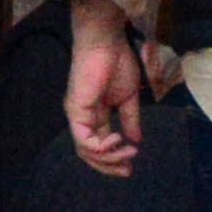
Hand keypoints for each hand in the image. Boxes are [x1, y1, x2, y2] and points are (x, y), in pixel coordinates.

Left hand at [63, 0, 150, 179]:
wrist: (107, 42)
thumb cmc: (117, 62)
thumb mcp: (128, 98)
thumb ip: (130, 120)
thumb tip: (136, 141)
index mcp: (94, 116)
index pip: (99, 146)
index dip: (114, 159)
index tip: (132, 165)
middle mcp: (82, 119)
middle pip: (89, 154)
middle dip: (109, 166)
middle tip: (128, 170)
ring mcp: (77, 116)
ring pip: (86, 151)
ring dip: (109, 158)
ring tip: (128, 151)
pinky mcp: (76, 110)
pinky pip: (84, 140)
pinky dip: (101, 147)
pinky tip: (117, 139)